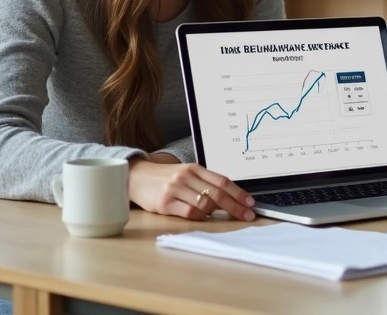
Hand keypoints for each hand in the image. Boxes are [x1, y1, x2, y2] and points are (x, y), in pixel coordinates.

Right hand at [128, 156, 255, 220]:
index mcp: (194, 168)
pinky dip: (200, 217)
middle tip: (248, 215)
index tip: (250, 203)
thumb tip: (230, 196)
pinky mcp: (165, 204)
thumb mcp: (185, 174)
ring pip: (205, 204)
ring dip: (217, 213)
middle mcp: (186, 177)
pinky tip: (202, 217)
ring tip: (222, 216)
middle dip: (236, 207)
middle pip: (218, 194)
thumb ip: (204, 182)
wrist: (135, 177)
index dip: (239, 193)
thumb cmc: (164, 178)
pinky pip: (190, 213)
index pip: (222, 181)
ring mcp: (175, 190)